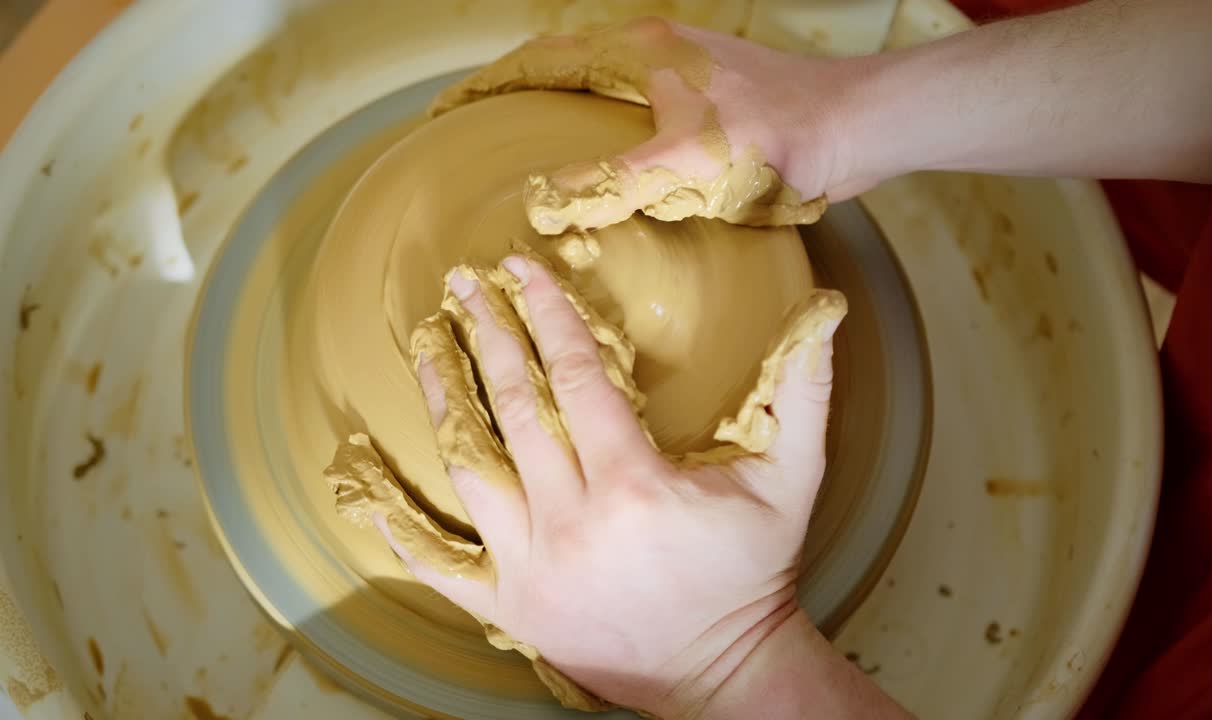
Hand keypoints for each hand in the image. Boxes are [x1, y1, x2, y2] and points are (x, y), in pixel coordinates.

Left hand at [382, 254, 845, 717]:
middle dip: (486, 334)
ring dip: (444, 397)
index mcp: (634, 484)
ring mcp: (532, 569)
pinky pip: (440, 566)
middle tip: (462, 284)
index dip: (546, 313)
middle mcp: (572, 522)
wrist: (725, 672)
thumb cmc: (754, 572)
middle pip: (514, 408)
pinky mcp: (510, 611)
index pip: (576, 375)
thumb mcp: (793, 480)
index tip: (521, 268)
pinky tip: (370, 488)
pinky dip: (403, 528)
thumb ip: (805, 392)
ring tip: (426, 344)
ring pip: (470, 467)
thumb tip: (824, 313)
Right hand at [429, 18, 881, 233]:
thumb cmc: (775, 139)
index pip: (540, 60)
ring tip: (526, 150)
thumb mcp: (682, 164)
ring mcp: (684, 75)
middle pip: (564, 68)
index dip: (488, 85)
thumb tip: (540, 202)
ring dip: (562, 112)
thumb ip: (609, 183)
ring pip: (602, 90)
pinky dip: (605, 131)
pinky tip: (607, 167)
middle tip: (477, 132)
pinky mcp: (711, 102)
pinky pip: (638, 112)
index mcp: (637, 53)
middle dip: (517, 95)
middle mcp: (655, 54)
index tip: (445, 111)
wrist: (853, 130)